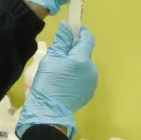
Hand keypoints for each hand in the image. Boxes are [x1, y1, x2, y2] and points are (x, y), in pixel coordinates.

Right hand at [16, 22, 97, 139]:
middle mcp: (92, 69)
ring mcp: (91, 83)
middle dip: (73, 51)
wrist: (50, 112)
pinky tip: (63, 83)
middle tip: (57, 55)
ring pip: (83, 66)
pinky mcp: (88, 93)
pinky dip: (75, 76)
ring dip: (74, 65)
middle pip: (84, 53)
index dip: (80, 32)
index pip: (87, 38)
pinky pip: (82, 78)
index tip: (71, 31)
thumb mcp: (51, 59)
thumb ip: (61, 41)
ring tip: (58, 72)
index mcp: (83, 59)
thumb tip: (67, 27)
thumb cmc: (48, 83)